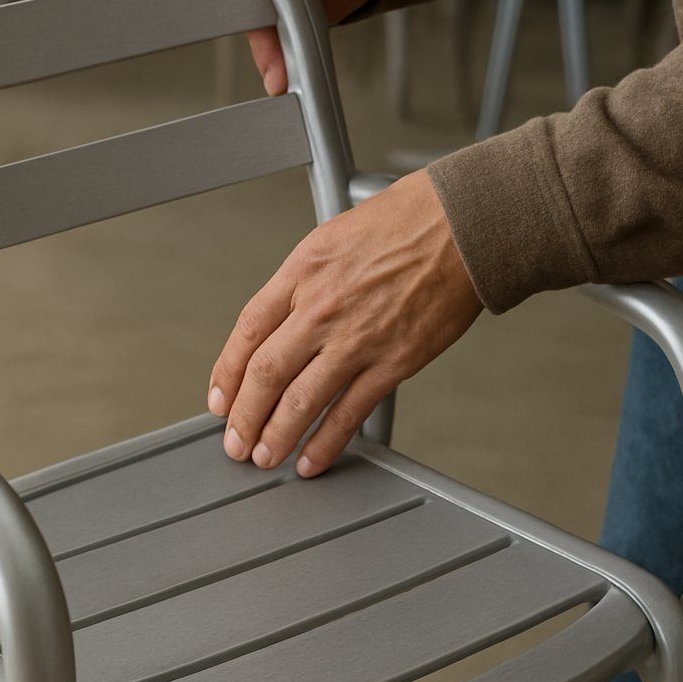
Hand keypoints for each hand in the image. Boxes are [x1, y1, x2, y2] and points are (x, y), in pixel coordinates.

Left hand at [207, 171, 481, 475]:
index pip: (247, 333)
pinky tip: (312, 458)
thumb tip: (279, 324)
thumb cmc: (405, 223)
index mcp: (301, 272)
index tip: (220, 399)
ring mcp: (356, 339)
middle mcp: (321, 308)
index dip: (226, 374)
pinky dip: (326, 442)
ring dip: (276, 436)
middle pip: (265, 374)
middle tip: (235, 442)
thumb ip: (301, 283)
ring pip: (300, 401)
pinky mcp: (392, 363)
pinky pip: (349, 413)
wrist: (463, 226)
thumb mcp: (331, 239)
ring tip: (264, 457)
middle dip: (243, 417)